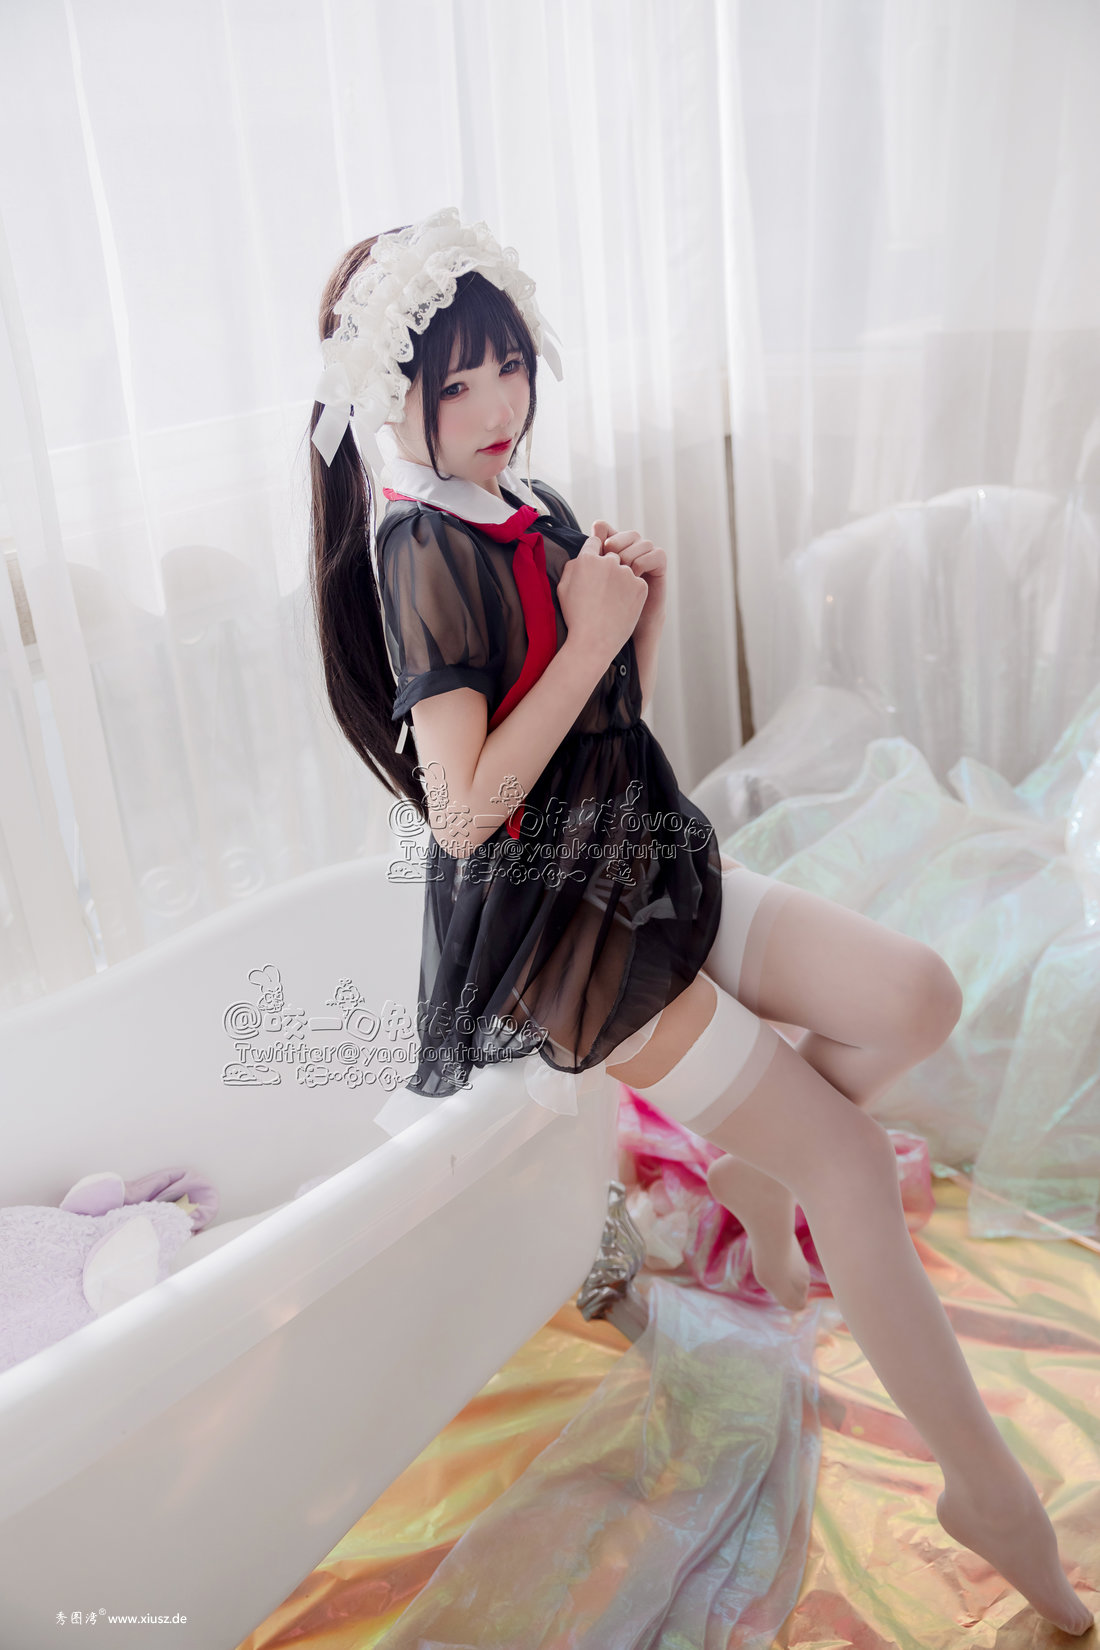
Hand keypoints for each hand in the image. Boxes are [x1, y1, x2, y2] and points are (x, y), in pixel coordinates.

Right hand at [557, 527, 648, 658]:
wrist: (593, 642)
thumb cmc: (575, 617)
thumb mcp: (562, 588)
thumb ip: (572, 566)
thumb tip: (581, 556)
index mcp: (587, 559)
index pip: (594, 543)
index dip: (594, 556)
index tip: (594, 569)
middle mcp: (608, 561)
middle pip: (612, 555)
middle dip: (608, 569)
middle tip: (602, 591)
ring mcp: (626, 573)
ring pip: (625, 570)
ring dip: (621, 581)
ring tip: (611, 603)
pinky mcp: (640, 586)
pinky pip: (637, 583)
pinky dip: (632, 593)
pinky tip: (622, 608)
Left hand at [591, 519, 667, 621]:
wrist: (628, 622)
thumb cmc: (605, 604)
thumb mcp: (590, 580)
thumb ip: (585, 560)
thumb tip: (585, 539)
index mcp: (610, 547)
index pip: (603, 528)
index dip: (599, 539)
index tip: (596, 557)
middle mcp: (629, 546)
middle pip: (623, 534)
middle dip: (614, 548)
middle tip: (610, 568)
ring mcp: (645, 553)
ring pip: (640, 542)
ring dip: (629, 558)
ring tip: (622, 576)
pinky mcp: (659, 563)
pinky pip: (655, 554)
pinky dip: (643, 563)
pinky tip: (635, 576)